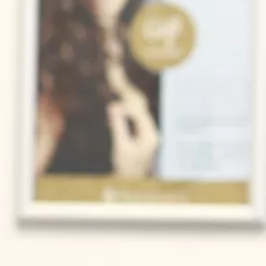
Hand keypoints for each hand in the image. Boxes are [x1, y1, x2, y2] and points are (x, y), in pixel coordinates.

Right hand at [104, 48, 159, 178]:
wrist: (131, 184)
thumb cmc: (126, 167)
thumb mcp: (121, 146)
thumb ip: (118, 126)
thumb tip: (113, 107)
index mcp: (150, 136)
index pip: (139, 114)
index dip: (127, 105)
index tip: (115, 97)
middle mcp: (152, 134)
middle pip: (141, 112)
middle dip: (130, 100)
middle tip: (119, 81)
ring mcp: (148, 136)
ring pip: (138, 116)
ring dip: (128, 106)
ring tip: (119, 90)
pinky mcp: (143, 138)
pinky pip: (135, 122)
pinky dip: (127, 115)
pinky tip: (117, 109)